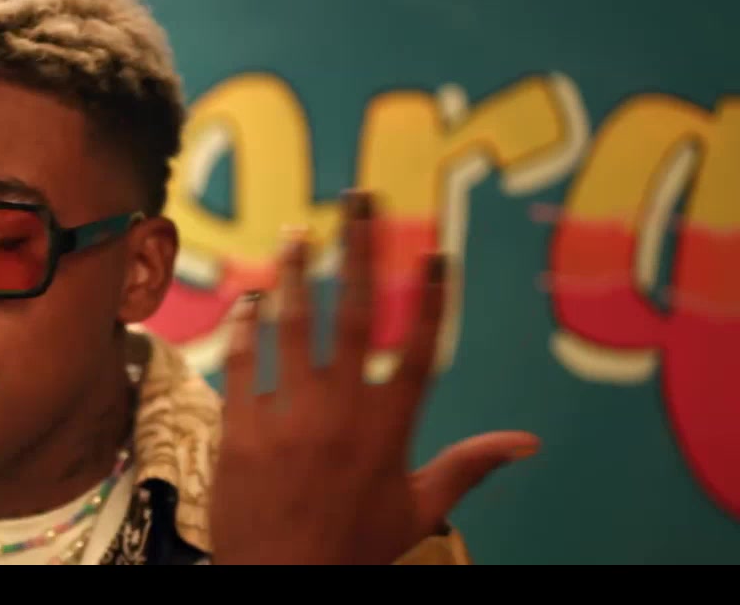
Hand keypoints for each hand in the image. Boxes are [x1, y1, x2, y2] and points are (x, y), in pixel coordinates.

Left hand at [209, 190, 539, 564]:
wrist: (283, 581)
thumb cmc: (353, 547)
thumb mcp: (418, 510)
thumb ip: (469, 466)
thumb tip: (528, 442)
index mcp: (390, 430)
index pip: (420, 349)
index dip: (430, 298)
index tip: (434, 251)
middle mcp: (342, 414)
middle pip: (355, 317)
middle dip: (360, 254)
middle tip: (359, 203)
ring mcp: (288, 419)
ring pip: (292, 329)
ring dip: (293, 275)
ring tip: (296, 234)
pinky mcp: (242, 430)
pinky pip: (242, 364)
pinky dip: (244, 328)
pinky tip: (247, 299)